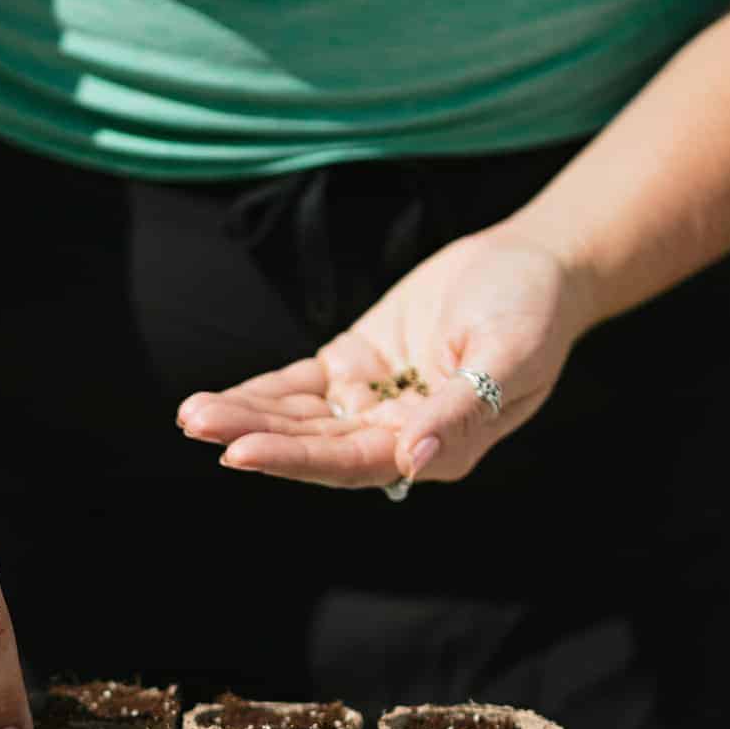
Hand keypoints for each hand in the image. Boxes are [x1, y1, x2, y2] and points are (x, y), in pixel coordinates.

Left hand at [177, 224, 594, 488]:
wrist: (538, 265)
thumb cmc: (534, 313)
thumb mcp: (507, 357)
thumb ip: (460, 411)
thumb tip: (414, 462)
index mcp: (436, 450)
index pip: (350, 463)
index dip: (293, 460)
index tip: (239, 452)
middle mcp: (396, 437)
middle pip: (312, 445)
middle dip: (252, 437)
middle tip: (196, 423)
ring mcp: (372, 402)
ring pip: (298, 419)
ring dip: (246, 417)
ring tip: (191, 413)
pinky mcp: (356, 366)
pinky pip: (299, 387)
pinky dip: (260, 393)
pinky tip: (216, 400)